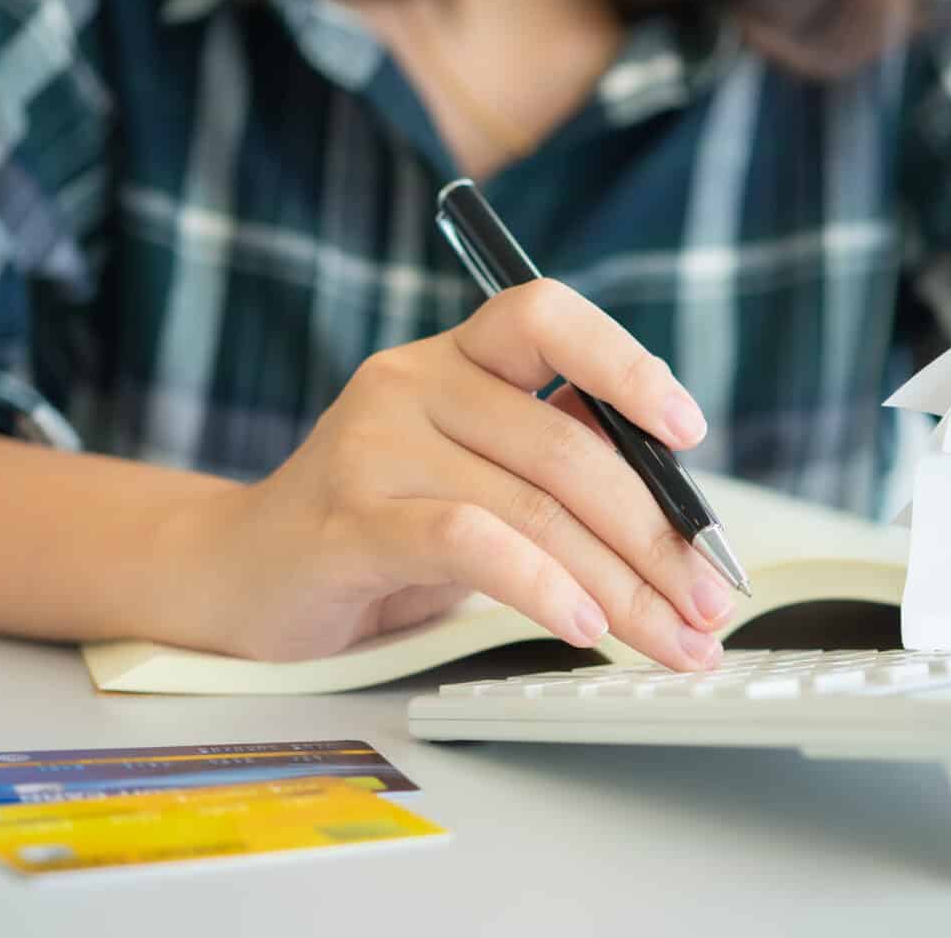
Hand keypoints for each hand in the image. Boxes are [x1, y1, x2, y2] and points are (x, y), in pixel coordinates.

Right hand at [155, 279, 732, 669]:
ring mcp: (372, 447)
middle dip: (658, 534)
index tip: (689, 432)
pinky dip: (541, 587)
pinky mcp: (346, 521)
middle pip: (567, 445)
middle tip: (710, 597)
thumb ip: (554, 466)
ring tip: (672, 635)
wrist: (241, 575)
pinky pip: (469, 543)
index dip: (626, 363)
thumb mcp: (473, 477)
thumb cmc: (378, 527)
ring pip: (532, 503)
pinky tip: (584, 625)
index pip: (545, 316)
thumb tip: (679, 511)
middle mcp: (411, 382)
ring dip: (622, 581)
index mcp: (453, 357)